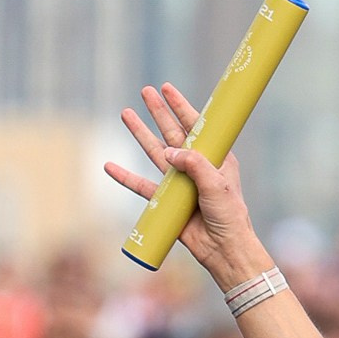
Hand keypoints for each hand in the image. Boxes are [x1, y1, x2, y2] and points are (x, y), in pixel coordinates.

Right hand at [105, 86, 273, 300]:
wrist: (223, 248)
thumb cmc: (228, 215)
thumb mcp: (216, 184)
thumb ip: (194, 164)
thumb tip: (168, 151)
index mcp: (215, 158)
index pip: (196, 126)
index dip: (181, 106)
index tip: (167, 89)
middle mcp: (196, 166)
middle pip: (172, 132)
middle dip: (159, 112)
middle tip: (146, 91)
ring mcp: (180, 182)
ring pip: (155, 152)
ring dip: (140, 133)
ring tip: (126, 113)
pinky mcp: (166, 201)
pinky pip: (141, 186)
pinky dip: (125, 177)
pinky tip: (110, 166)